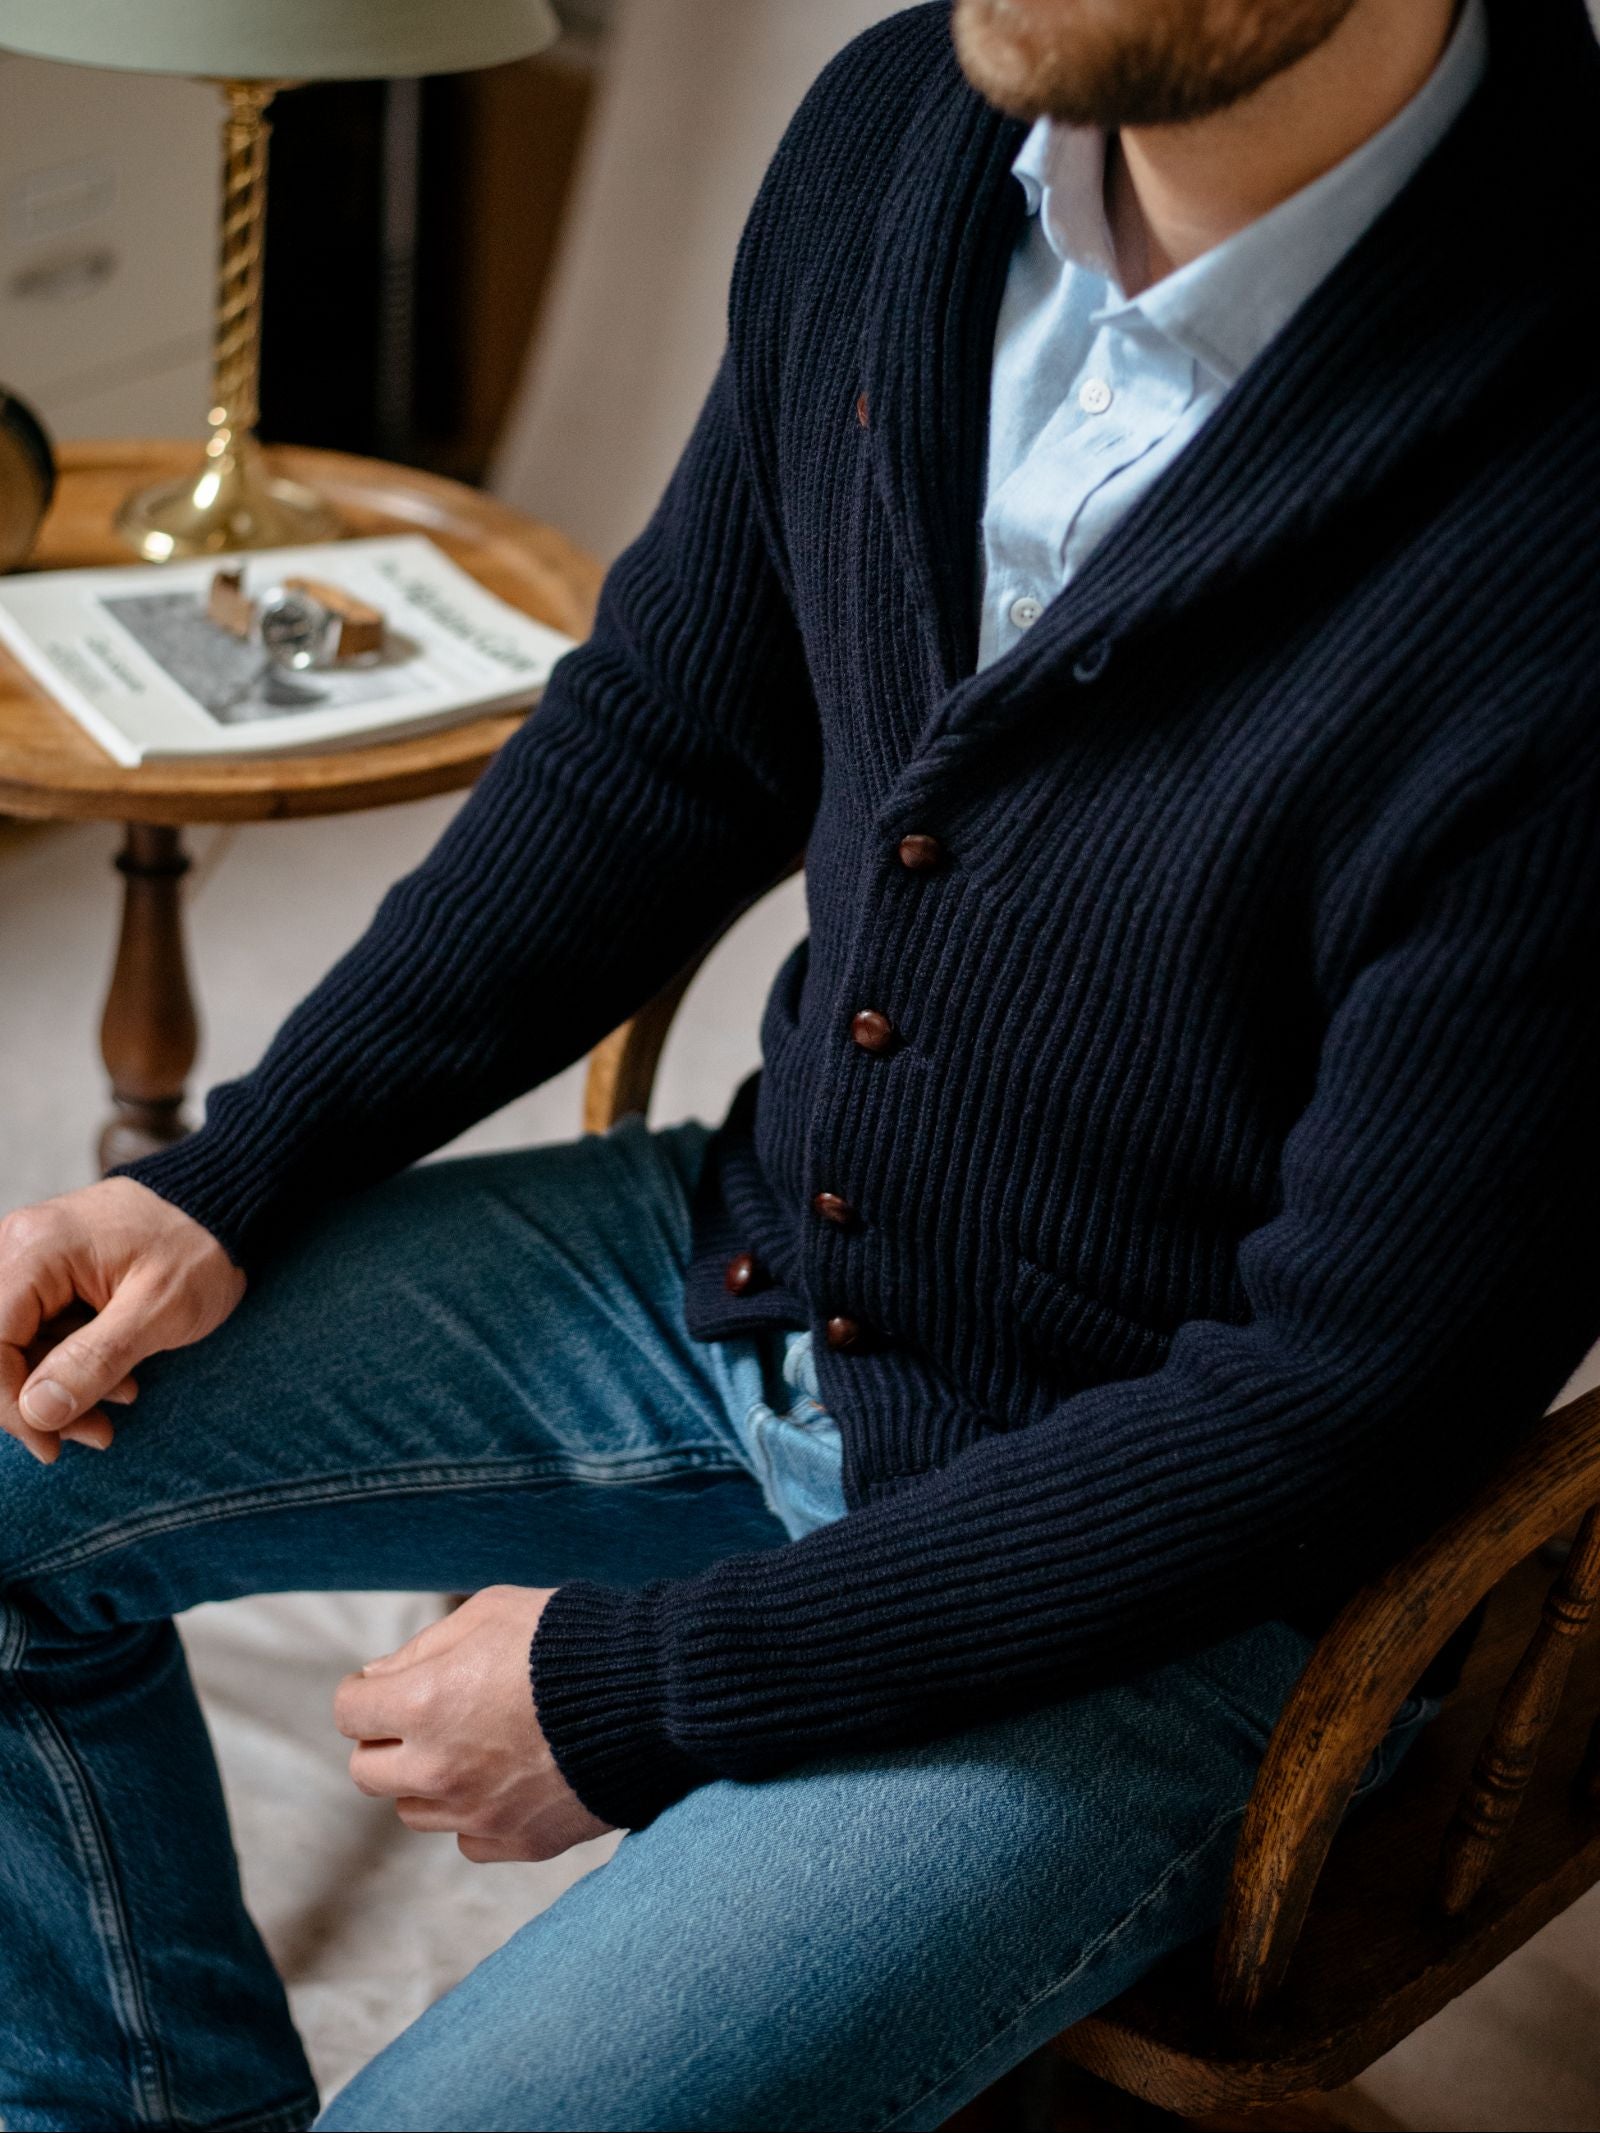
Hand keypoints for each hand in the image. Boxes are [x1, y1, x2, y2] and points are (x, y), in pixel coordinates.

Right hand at [0, 1178, 244, 1463]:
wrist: (224, 1203)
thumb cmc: (200, 1246)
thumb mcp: (159, 1310)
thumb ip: (94, 1360)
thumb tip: (36, 1412)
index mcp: (37, 1250)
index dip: (11, 1405)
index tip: (51, 1445)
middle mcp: (19, 1248)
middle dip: (40, 1402)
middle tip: (97, 1433)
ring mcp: (32, 1260)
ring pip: (17, 1345)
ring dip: (61, 1387)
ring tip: (125, 1399)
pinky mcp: (50, 1275)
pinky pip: (41, 1330)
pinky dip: (72, 1362)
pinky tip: (120, 1379)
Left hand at [334, 1585, 616, 1862]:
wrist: (650, 1693)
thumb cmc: (567, 1639)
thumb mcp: (489, 1612)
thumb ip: (424, 1648)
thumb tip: (381, 1677)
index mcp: (422, 1704)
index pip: (350, 1711)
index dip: (369, 1692)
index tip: (391, 1685)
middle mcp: (438, 1768)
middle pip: (367, 1771)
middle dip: (388, 1741)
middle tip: (429, 1717)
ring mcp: (477, 1813)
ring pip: (413, 1811)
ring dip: (428, 1780)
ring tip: (476, 1745)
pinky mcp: (517, 1842)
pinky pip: (467, 1839)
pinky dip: (476, 1813)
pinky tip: (509, 1778)